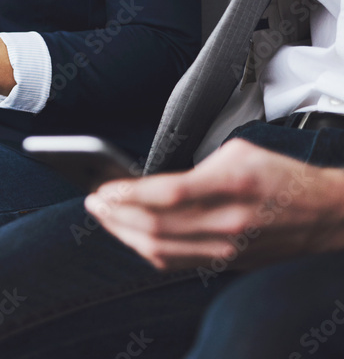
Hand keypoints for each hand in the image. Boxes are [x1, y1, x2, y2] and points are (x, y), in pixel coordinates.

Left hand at [85, 139, 343, 271]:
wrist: (324, 213)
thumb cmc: (279, 175)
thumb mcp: (238, 152)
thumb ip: (193, 166)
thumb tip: (150, 181)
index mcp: (232, 184)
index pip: (166, 194)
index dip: (127, 193)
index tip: (103, 188)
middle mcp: (228, 221)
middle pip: (155, 225)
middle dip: (115, 214)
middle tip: (94, 202)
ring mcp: (227, 247)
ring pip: (159, 249)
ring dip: (123, 234)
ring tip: (104, 217)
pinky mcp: (226, 262)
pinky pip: (175, 262)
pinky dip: (145, 249)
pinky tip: (130, 234)